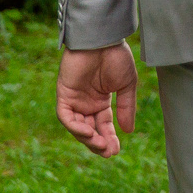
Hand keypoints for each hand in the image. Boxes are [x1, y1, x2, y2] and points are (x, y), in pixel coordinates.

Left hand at [56, 41, 138, 157]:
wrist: (103, 40)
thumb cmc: (116, 57)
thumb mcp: (127, 85)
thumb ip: (126, 108)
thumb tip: (128, 131)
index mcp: (101, 101)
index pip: (103, 126)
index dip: (109, 139)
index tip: (116, 151)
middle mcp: (86, 103)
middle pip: (89, 130)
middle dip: (98, 143)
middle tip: (108, 152)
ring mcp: (74, 100)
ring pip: (77, 127)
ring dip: (87, 138)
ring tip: (100, 144)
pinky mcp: (64, 95)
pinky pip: (66, 117)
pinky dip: (75, 127)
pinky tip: (88, 132)